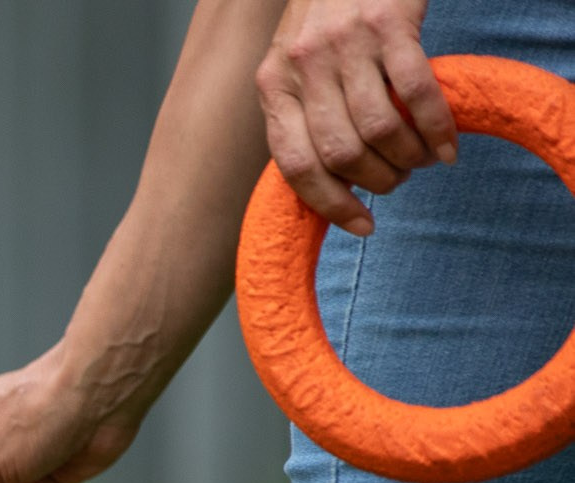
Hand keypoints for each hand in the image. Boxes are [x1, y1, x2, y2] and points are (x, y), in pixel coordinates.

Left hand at [255, 0, 453, 236]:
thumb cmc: (324, 19)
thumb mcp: (292, 66)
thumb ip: (299, 113)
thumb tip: (326, 181)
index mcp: (271, 86)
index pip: (294, 165)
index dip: (330, 204)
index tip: (362, 225)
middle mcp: (302, 67)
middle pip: (340, 154)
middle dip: (376, 182)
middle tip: (397, 181)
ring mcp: (346, 46)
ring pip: (379, 130)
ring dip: (407, 159)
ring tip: (421, 162)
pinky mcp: (390, 26)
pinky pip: (416, 95)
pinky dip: (437, 130)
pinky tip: (447, 148)